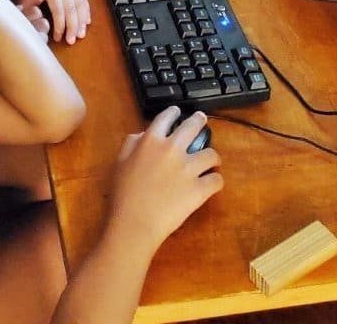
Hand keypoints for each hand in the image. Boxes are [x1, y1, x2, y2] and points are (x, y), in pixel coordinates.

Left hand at [17, 0, 90, 44]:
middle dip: (73, 27)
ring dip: (82, 21)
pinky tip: (87, 22)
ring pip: (81, 5)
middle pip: (72, 9)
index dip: (60, 27)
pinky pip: (83, 0)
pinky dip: (86, 12)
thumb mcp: (26, 1)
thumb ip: (31, 15)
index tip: (58, 38)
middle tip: (71, 41)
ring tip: (81, 35)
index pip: (59, 11)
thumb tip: (37, 31)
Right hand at [109, 110, 221, 254]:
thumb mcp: (120, 161)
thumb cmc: (123, 194)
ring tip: (212, 160)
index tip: (177, 112)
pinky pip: (216, 180)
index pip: (166, 118)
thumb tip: (142, 135)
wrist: (135, 223)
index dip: (173, 112)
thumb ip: (131, 143)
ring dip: (212, 157)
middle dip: (199, 120)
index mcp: (151, 140)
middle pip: (193, 126)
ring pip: (211, 154)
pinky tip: (212, 182)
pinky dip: (215, 181)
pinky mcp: (199, 189)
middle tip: (202, 120)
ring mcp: (188, 169)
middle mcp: (172, 149)